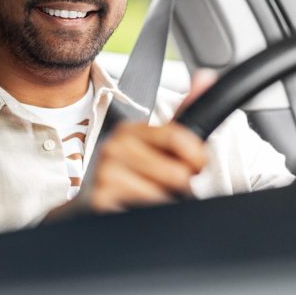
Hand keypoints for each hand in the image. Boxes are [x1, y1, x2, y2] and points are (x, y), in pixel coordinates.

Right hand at [43, 69, 216, 221]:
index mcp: (129, 130)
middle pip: (178, 174)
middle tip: (163, 186)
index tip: (191, 166)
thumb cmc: (129, 174)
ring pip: (164, 197)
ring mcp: (105, 175)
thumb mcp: (154, 143)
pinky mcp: (100, 201)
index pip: (181, 139)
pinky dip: (149, 218)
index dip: (196, 159)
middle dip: (181, 187)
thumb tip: (206, 76)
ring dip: (165, 204)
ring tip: (148, 198)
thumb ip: (184, 112)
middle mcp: (113, 148)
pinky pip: (147, 213)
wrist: (89, 203)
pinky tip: (136, 208)